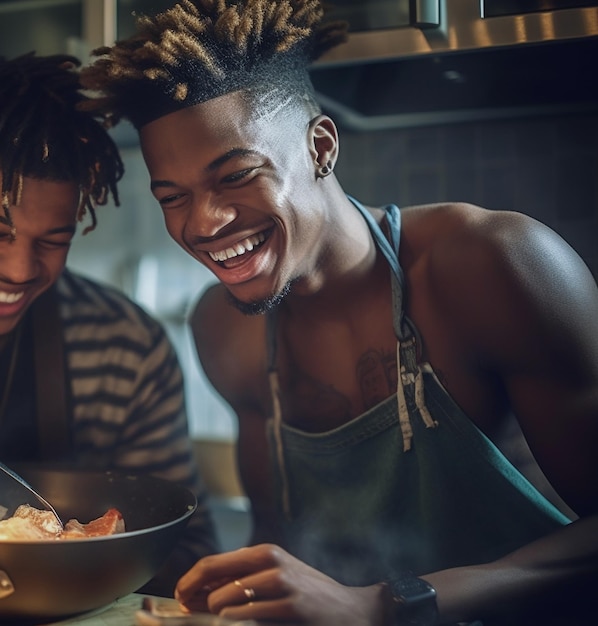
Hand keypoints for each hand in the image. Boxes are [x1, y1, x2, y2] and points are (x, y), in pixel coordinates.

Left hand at [175, 543, 389, 624]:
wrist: (351, 611)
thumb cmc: (306, 594)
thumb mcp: (275, 575)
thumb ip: (241, 578)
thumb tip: (197, 591)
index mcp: (263, 552)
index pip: (211, 563)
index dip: (188, 583)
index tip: (180, 598)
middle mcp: (271, 563)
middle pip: (212, 581)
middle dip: (195, 602)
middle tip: (192, 614)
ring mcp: (282, 585)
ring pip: (224, 603)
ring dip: (217, 619)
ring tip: (227, 623)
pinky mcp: (291, 609)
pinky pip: (245, 620)